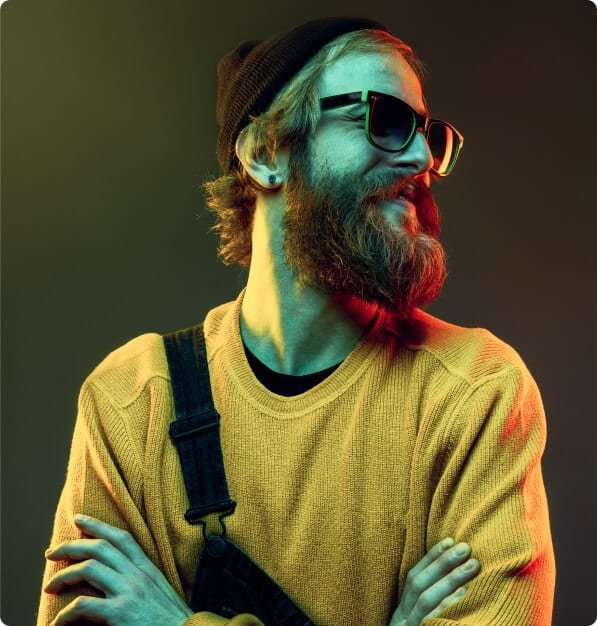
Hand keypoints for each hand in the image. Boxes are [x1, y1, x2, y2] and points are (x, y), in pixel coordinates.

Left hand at [44, 514, 193, 625]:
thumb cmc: (170, 619)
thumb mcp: (159, 590)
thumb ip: (140, 579)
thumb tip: (117, 576)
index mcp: (147, 567)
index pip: (120, 537)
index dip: (97, 525)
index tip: (79, 520)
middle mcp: (137, 574)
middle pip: (99, 548)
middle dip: (71, 546)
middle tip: (52, 552)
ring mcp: (129, 592)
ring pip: (88, 569)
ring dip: (63, 575)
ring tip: (51, 585)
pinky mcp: (120, 613)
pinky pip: (83, 605)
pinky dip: (66, 614)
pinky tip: (59, 622)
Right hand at [389, 537, 479, 625]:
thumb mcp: (417, 620)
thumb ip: (429, 599)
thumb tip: (452, 572)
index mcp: (403, 609)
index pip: (413, 576)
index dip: (430, 557)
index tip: (449, 540)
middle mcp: (402, 617)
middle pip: (418, 584)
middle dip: (442, 563)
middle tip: (465, 547)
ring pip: (425, 600)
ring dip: (450, 580)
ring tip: (473, 564)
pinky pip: (433, 620)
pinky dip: (448, 606)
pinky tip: (464, 594)